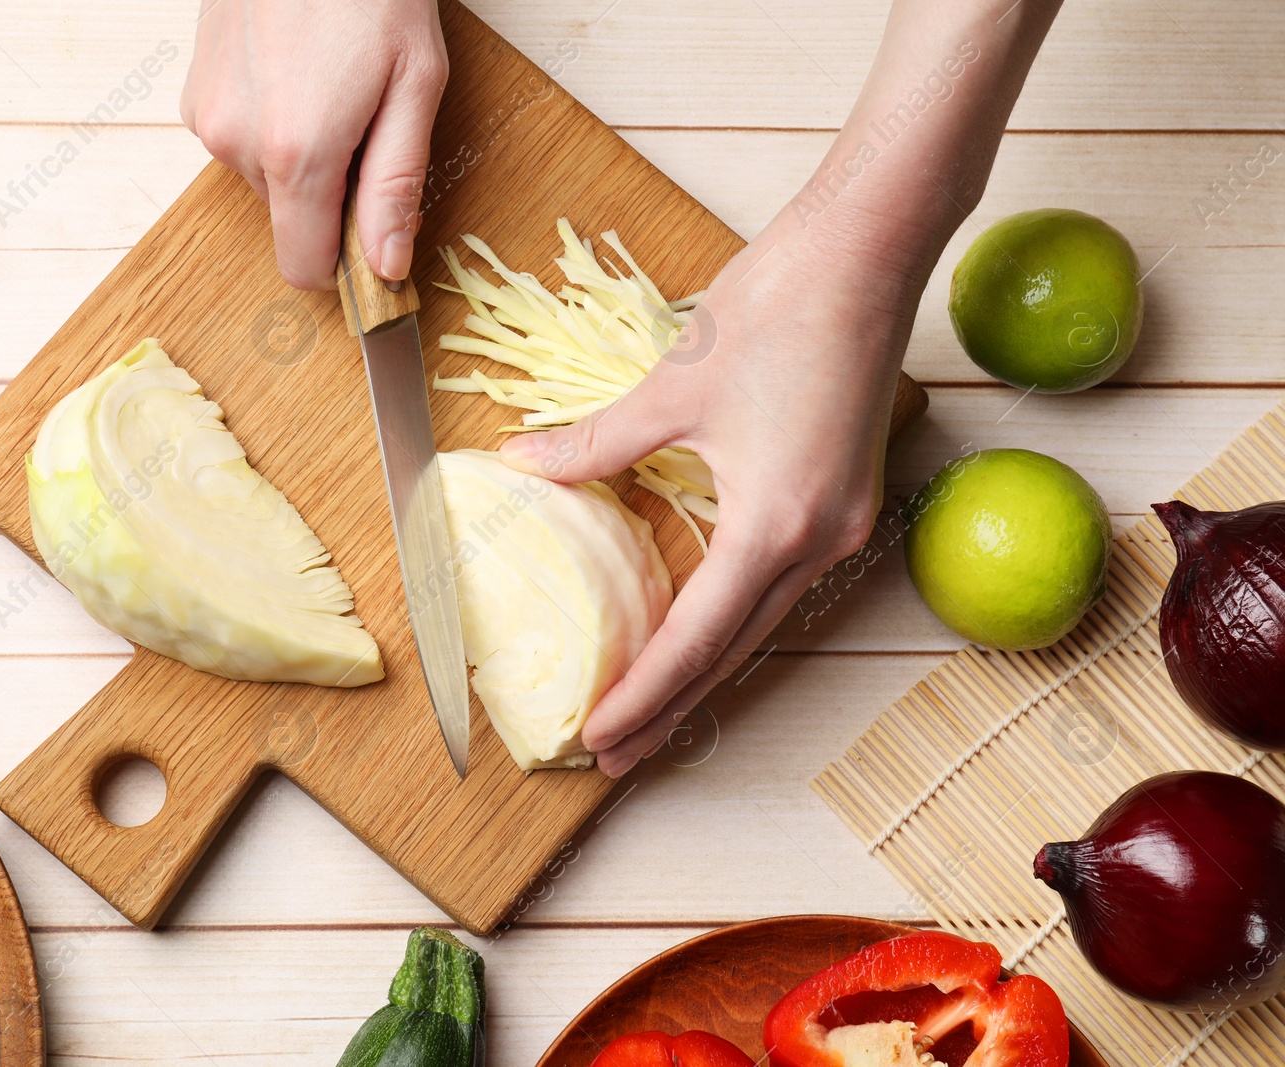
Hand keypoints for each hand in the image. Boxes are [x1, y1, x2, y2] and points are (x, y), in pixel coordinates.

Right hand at [180, 0, 446, 288]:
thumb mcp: (413, 88)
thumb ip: (395, 186)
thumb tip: (387, 267)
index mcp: (297, 153)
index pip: (305, 269)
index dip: (346, 266)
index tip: (376, 238)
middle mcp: (239, 144)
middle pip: (292, 223)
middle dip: (332, 196)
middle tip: (366, 126)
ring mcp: (209, 119)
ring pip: (267, 183)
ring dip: (304, 159)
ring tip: (332, 89)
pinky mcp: (195, 97)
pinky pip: (242, 145)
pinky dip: (273, 128)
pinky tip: (297, 76)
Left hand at [500, 207, 917, 776]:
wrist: (869, 248)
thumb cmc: (778, 308)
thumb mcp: (672, 388)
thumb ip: (595, 444)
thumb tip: (522, 464)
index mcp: (775, 526)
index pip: (695, 640)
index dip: (644, 694)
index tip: (598, 739)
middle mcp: (819, 542)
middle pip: (734, 651)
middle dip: (674, 707)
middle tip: (617, 756)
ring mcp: (843, 524)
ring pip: (761, 622)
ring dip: (705, 668)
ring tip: (652, 709)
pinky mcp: (848, 498)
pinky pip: (782, 581)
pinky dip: (735, 617)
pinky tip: (700, 627)